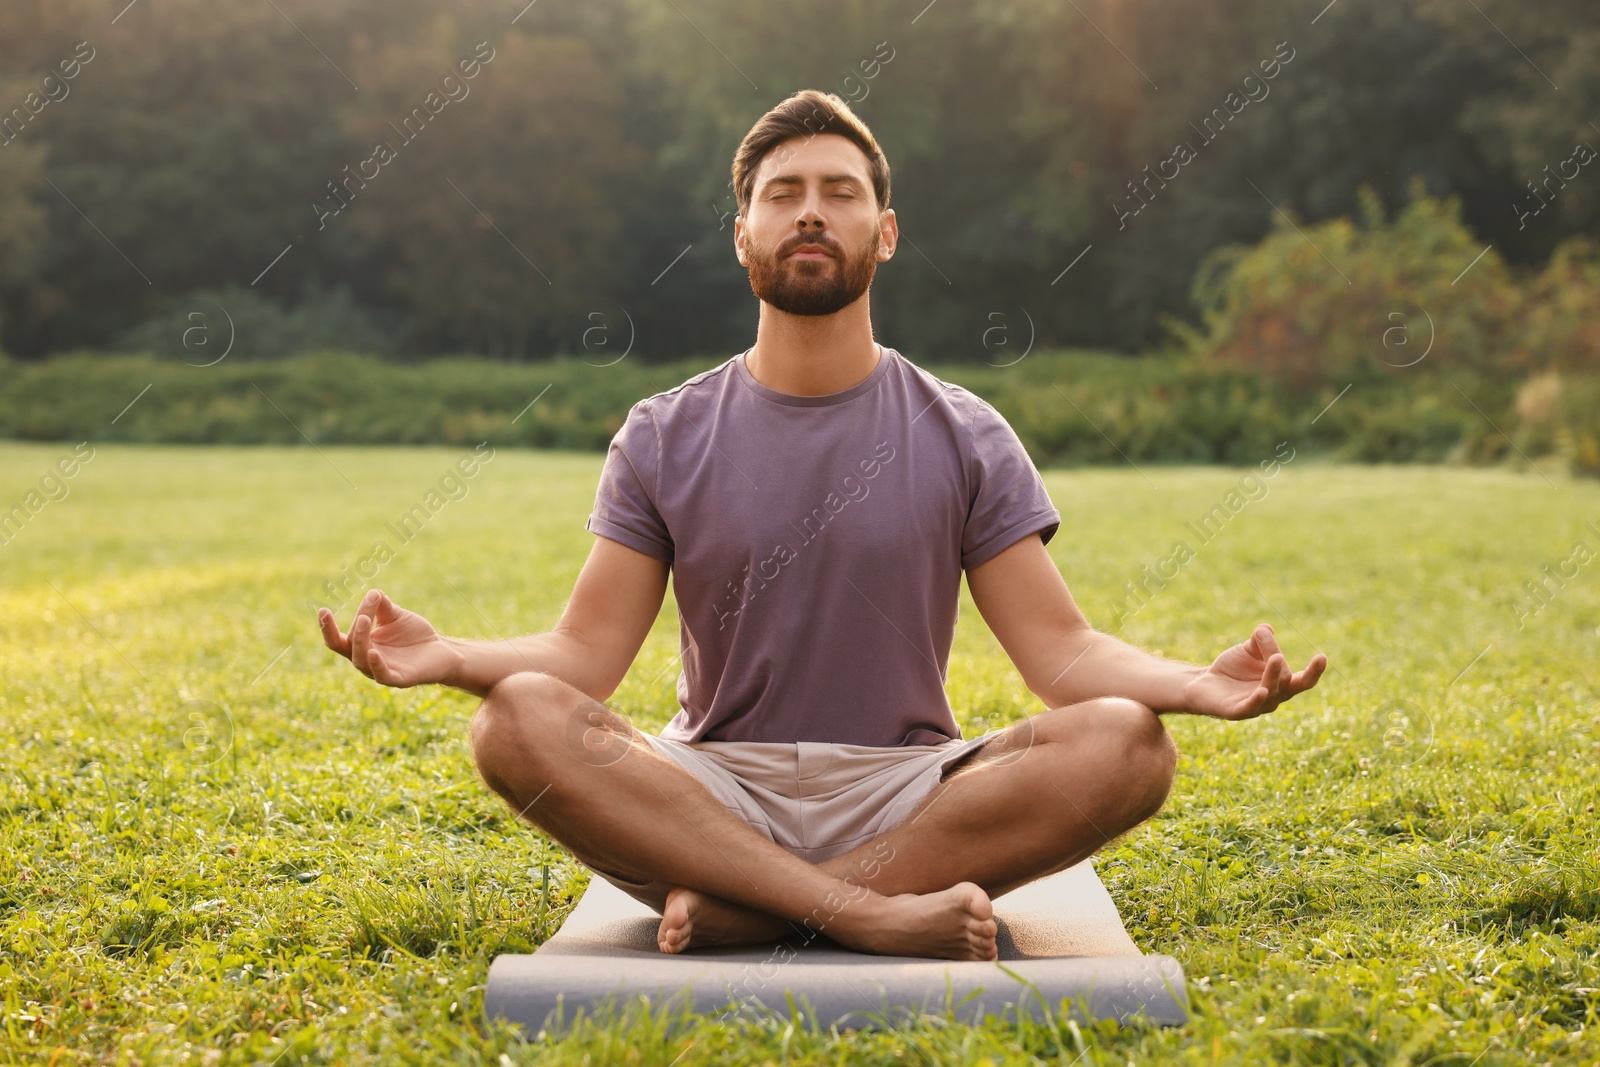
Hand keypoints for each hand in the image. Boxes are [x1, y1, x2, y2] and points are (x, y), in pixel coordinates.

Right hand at [318, 589, 462, 688]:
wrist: (442, 651)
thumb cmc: (414, 635)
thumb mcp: (396, 616)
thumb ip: (381, 605)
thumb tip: (373, 593)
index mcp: (362, 646)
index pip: (337, 640)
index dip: (327, 628)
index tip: (322, 610)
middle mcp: (367, 660)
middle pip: (349, 647)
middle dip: (354, 629)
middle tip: (363, 614)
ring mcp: (381, 671)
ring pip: (361, 660)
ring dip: (361, 640)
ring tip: (364, 621)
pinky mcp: (399, 679)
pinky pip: (383, 675)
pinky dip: (376, 665)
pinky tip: (375, 652)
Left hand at [1180, 623, 1326, 719]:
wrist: (1202, 682)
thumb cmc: (1232, 668)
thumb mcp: (1248, 649)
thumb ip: (1260, 640)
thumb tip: (1266, 629)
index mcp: (1282, 684)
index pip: (1304, 681)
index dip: (1315, 671)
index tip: (1322, 657)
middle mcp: (1274, 698)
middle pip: (1288, 683)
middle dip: (1293, 671)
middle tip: (1294, 656)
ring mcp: (1256, 706)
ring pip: (1271, 692)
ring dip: (1273, 675)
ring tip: (1275, 658)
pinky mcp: (1236, 711)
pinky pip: (1249, 707)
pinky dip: (1256, 700)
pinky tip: (1261, 691)